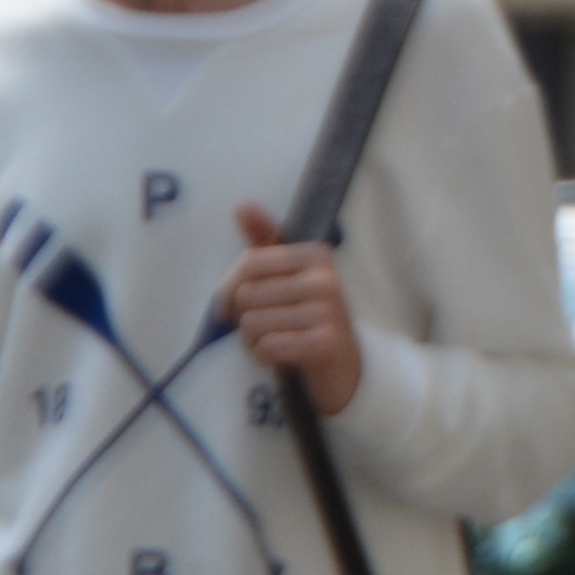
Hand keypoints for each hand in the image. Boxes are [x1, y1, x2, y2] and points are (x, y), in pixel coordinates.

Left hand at [229, 204, 363, 417]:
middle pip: (247, 295)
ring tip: (275, 342)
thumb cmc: (307, 319)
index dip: (228, 290)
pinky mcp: (325, 344)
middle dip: (244, 319)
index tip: (232, 308)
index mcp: (316, 255)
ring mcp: (329, 312)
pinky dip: (263, 357)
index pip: (249, 263)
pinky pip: (266, 347)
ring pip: (253, 323)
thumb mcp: (287, 277)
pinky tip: (280, 357)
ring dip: (252, 341)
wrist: (345, 369)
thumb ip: (264, 243)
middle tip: (264, 328)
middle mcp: (326, 279)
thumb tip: (243, 205)